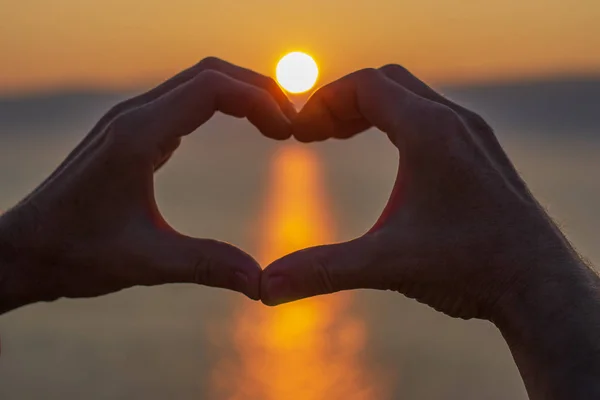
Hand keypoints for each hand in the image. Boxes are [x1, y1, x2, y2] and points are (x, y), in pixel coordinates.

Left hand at [0, 57, 293, 313]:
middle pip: (209, 73)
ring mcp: (130, 120)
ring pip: (197, 82)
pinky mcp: (130, 132)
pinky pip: (183, 100)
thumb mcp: (146, 263)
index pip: (212, 88)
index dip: (260, 100)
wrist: (22, 250)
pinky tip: (239, 128)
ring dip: (240, 94)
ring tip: (274, 126)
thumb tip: (261, 282)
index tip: (288, 133)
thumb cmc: (74, 254)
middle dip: (258, 89)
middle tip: (291, 125)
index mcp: (137, 136)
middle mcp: (132, 116)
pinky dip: (220, 105)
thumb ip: (208, 266)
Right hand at [261, 65, 579, 320]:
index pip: (366, 84)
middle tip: (316, 135)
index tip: (299, 134)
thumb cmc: (470, 267)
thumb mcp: (387, 264)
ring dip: (373, 110)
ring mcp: (474, 135)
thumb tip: (266, 287)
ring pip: (413, 96)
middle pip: (387, 82)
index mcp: (429, 131)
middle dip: (344, 102)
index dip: (323, 103)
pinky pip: (434, 116)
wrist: (539, 285)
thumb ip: (324, 270)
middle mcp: (455, 121)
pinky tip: (391, 157)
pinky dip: (400, 123)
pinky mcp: (484, 153)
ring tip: (342, 138)